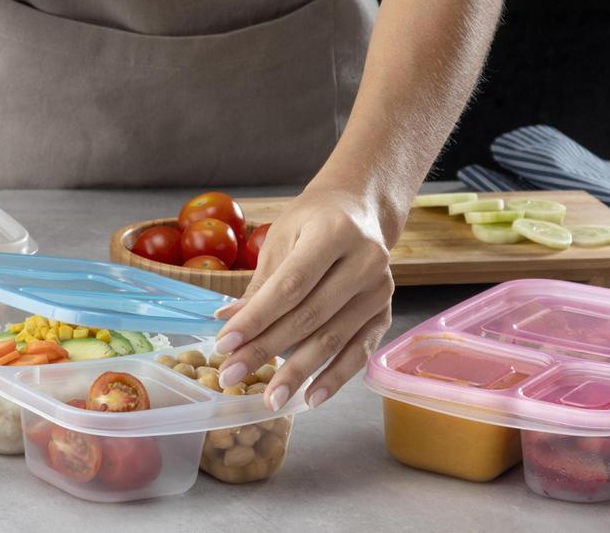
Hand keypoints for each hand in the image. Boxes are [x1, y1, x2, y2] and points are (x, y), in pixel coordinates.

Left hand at [212, 186, 396, 410]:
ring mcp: (380, 289)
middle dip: (267, 350)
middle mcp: (365, 260)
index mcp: (334, 232)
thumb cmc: (312, 222)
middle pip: (309, 316)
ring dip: (298, 372)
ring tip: (268, 399)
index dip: (256, 318)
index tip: (223, 344)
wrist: (359, 210)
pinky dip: (335, 378)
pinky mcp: (385, 312)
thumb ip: (259, 284)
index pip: (290, 285)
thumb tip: (226, 322)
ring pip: (333, 338)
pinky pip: (359, 351)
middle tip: (232, 375)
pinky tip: (311, 399)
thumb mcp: (280, 239)